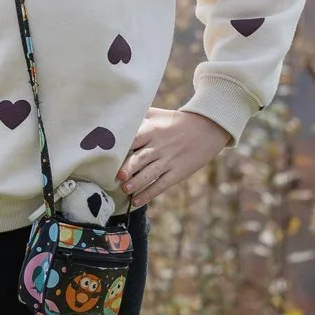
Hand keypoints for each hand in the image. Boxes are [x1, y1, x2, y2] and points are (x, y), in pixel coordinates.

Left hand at [117, 108, 231, 208]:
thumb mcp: (156, 114)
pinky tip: (136, 201)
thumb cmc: (175, 121)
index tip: (108, 154)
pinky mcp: (177, 172)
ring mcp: (169, 160)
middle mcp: (159, 146)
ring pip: (150, 174)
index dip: (122, 147)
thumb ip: (137, 116)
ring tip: (125, 189)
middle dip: (130, 167)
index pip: (134, 138)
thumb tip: (113, 118)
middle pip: (142, 158)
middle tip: (118, 176)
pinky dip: (149, 193)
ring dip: (137, 183)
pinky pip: (161, 185)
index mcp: (152, 130)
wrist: (206, 128)